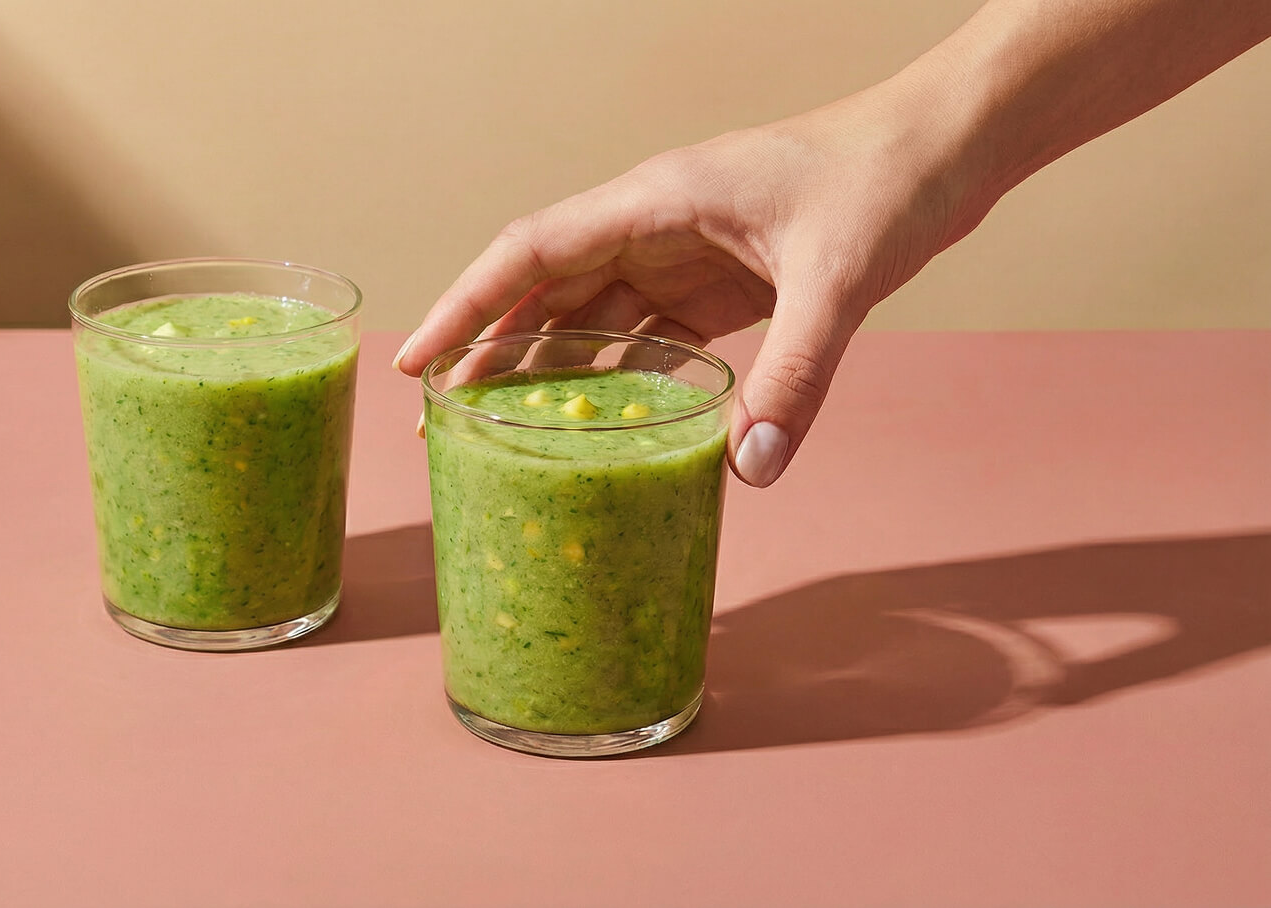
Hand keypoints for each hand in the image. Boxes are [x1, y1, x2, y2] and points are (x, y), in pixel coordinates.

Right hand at [394, 85, 980, 486]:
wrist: (950, 145)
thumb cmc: (888, 177)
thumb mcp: (839, 278)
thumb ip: (795, 374)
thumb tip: (750, 468)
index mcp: (657, 199)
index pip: (531, 252)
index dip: (466, 306)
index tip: (416, 359)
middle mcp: (656, 225)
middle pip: (547, 291)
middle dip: (492, 350)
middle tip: (443, 420)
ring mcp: (687, 255)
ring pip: (594, 318)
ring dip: (552, 371)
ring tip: (504, 432)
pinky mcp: (723, 284)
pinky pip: (653, 338)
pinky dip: (624, 381)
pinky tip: (605, 425)